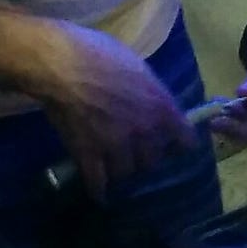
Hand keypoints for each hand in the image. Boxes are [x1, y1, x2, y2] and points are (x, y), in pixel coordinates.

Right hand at [38, 23, 195, 196]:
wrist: (61, 63)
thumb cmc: (98, 52)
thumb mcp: (136, 66)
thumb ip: (149, 91)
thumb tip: (151, 100)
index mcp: (161, 107)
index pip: (185, 140)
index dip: (178, 143)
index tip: (173, 145)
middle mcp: (145, 132)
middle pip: (153, 160)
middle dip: (145, 157)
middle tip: (134, 152)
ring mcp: (116, 146)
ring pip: (127, 173)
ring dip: (121, 171)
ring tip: (114, 169)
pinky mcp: (89, 155)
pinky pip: (97, 182)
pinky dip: (98, 190)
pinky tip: (99, 195)